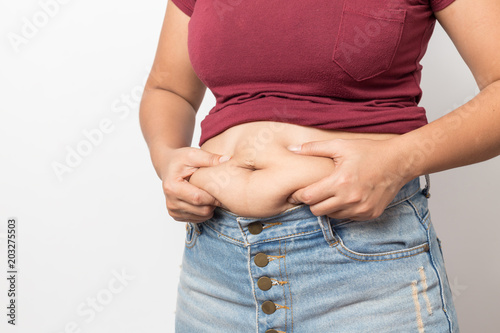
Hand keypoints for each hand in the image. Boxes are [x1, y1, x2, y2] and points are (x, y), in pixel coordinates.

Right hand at [159, 147, 230, 222]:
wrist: (167, 166)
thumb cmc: (180, 160)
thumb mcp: (194, 154)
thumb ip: (210, 158)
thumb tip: (227, 160)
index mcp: (172, 187)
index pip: (199, 198)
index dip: (215, 196)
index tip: (225, 189)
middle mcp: (170, 202)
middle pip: (202, 210)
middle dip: (215, 202)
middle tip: (220, 191)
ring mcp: (172, 211)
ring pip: (202, 216)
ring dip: (211, 207)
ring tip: (211, 193)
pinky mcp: (176, 216)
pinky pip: (198, 219)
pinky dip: (205, 211)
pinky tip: (205, 199)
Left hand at [286, 138, 410, 220]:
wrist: (398, 162)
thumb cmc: (368, 152)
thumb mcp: (340, 146)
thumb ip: (314, 148)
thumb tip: (292, 149)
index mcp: (340, 182)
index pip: (309, 198)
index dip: (300, 195)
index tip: (299, 191)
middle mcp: (350, 199)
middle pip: (317, 211)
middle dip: (312, 202)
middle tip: (316, 191)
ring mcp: (361, 209)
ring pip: (331, 216)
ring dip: (328, 206)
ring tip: (333, 192)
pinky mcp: (370, 214)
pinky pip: (347, 217)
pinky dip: (343, 209)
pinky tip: (347, 196)